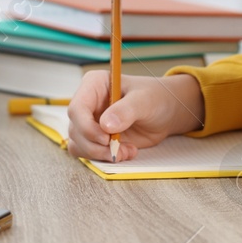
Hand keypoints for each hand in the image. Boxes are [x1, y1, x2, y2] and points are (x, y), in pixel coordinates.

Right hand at [66, 71, 204, 162]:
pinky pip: (89, 153)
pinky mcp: (96, 138)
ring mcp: (90, 122)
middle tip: (117, 149)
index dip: (87, 127)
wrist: (165, 112)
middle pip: (75, 130)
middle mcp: (87, 103)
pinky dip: (105, 157)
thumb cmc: (155, 98)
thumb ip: (126, 110)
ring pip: (78, 144)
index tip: (106, 139)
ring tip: (126, 150)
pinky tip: (125, 152)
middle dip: (95, 145)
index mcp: (94, 85)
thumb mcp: (144, 100)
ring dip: (100, 154)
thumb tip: (105, 125)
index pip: (77, 108)